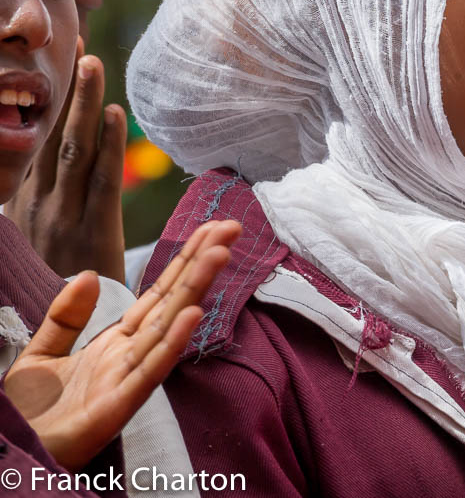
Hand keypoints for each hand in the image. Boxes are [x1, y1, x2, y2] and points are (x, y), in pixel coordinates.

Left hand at [4, 220, 239, 469]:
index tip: (211, 229)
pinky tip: (193, 314)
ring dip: (196, 290)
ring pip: (168, 327)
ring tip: (220, 255)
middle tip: (231, 228)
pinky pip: (150, 370)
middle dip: (202, 264)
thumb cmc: (31, 414)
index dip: (182, 259)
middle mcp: (130, 355)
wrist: (14, 449)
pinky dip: (173, 342)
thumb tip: (91, 274)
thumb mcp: (41, 355)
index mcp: (116, 342)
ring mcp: (128, 379)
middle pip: (172, 301)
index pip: (158, 292)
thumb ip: (66, 316)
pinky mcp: (118, 405)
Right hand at [6, 49, 126, 280]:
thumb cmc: (53, 291)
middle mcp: (38, 202)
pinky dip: (108, 146)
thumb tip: (43, 169)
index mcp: (23, 202)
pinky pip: (101, 182)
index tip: (55, 61)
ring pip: (75, 149)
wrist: (62, 345)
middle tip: (75, 41)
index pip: (36, 138)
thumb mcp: (32, 242)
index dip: (46, 98)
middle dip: (63, 86)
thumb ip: (38, 205)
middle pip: (52, 132)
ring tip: (91, 61)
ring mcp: (62, 216)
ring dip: (83, 103)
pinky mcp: (90, 234)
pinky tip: (114, 114)